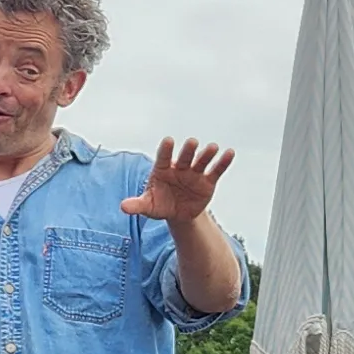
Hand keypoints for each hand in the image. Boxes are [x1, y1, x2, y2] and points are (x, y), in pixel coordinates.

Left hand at [120, 138, 234, 225]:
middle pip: (184, 157)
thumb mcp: (148, 206)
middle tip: (193, 142)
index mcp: (162, 170)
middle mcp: (179, 168)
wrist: (178, 212)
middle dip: (188, 151)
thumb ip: (137, 204)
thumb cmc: (160, 204)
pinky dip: (223, 162)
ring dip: (207, 154)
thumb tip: (123, 207)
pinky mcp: (208, 181)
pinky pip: (216, 170)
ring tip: (213, 147)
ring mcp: (194, 173)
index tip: (168, 141)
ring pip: (201, 161)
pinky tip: (230, 153)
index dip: (166, 150)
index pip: (163, 158)